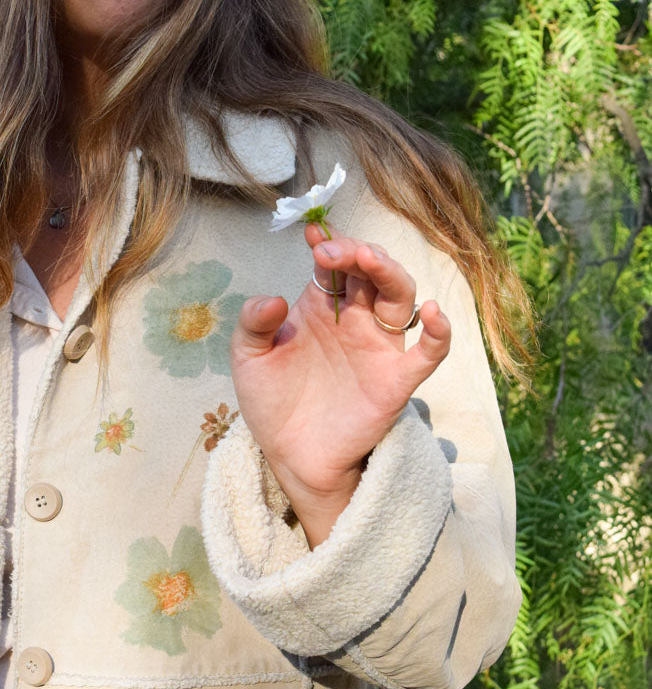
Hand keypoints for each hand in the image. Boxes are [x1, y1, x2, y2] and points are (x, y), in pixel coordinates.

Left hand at [230, 221, 451, 545]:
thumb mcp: (248, 358)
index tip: (310, 233)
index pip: (334, 263)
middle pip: (370, 270)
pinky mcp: (395, 382)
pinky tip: (433, 313)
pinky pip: (427, 354)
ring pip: (399, 296)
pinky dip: (439, 333)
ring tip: (367, 259)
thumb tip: (273, 300)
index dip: (327, 243)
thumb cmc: (272, 400)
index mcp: (322, 305)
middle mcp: (355, 318)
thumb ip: (252, 324)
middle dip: (355, 252)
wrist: (289, 455)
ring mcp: (378, 347)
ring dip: (389, 272)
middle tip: (330, 251)